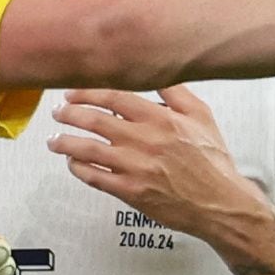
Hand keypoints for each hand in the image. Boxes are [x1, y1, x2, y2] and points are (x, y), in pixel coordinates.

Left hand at [47, 86, 265, 241]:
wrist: (221, 203)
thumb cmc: (211, 159)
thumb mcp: (201, 116)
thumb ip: (175, 92)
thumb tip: (153, 71)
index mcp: (160, 118)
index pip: (113, 97)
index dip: (87, 92)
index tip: (72, 92)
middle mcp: (144, 140)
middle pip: (94, 120)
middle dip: (69, 114)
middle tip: (58, 112)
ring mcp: (135, 167)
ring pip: (87, 149)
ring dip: (65, 142)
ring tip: (53, 139)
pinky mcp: (130, 192)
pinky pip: (94, 177)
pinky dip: (78, 168)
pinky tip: (72, 162)